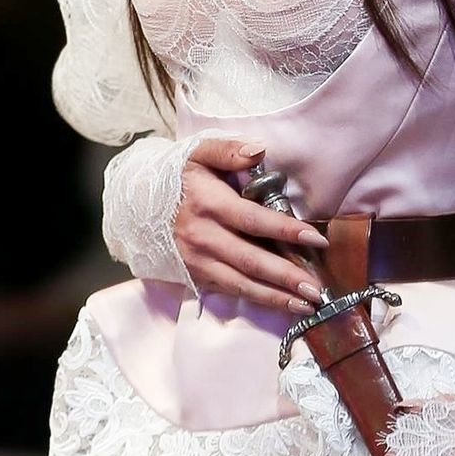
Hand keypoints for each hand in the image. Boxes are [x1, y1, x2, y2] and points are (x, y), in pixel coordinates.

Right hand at [174, 136, 329, 312]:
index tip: (316, 239)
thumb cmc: (179, 177)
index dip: (286, 231)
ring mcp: (197, 260)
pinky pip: (229, 291)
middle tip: (317, 290)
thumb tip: (259, 151)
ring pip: (241, 283)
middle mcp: (203, 237)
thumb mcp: (199, 153)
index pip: (254, 220)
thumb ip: (229, 150)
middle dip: (286, 277)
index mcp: (209, 204)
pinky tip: (281, 304)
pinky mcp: (194, 275)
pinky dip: (257, 300)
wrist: (138, 204)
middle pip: (251, 261)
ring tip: (306, 305)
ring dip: (275, 297)